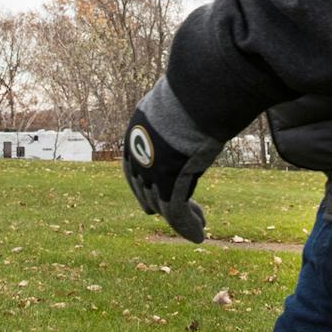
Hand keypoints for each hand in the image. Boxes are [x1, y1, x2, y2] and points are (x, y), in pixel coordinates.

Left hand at [122, 100, 221, 243]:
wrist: (195, 97)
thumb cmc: (191, 96)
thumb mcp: (174, 108)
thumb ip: (174, 120)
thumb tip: (185, 108)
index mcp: (132, 138)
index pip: (135, 173)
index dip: (149, 188)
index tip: (162, 195)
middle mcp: (136, 159)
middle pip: (147, 193)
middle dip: (165, 205)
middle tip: (188, 212)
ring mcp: (150, 173)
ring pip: (163, 206)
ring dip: (182, 220)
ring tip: (199, 226)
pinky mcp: (168, 185)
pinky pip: (177, 213)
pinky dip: (188, 227)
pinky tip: (198, 235)